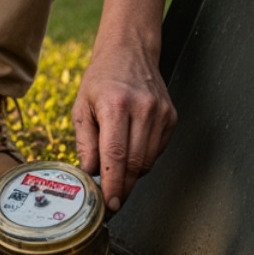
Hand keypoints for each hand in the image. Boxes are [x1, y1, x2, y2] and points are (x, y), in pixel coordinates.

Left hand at [72, 41, 176, 212]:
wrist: (130, 51)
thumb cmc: (102, 78)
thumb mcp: (82, 107)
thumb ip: (85, 143)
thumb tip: (90, 174)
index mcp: (116, 105)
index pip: (116, 154)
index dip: (114, 184)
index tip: (110, 203)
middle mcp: (143, 108)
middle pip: (136, 163)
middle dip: (124, 187)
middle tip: (112, 200)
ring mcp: (161, 113)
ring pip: (149, 161)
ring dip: (133, 175)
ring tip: (118, 173)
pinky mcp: (171, 117)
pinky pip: (157, 151)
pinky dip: (144, 160)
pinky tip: (131, 152)